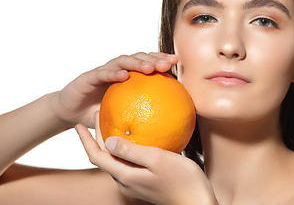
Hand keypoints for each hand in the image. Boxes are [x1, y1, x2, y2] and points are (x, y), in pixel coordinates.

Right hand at [50, 52, 177, 127]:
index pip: (146, 64)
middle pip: (138, 58)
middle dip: (154, 58)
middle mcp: (116, 70)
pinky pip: (102, 73)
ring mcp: (102, 71)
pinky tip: (124, 76)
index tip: (177, 63)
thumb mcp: (122, 116)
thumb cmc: (99, 115)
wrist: (70, 114)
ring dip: (137, 63)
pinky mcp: (88, 78)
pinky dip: (114, 73)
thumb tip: (166, 126)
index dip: (161, 60)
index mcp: (127, 76)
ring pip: (122, 61)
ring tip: (150, 67)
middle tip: (168, 63)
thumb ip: (140, 117)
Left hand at [75, 115, 217, 204]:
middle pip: (104, 158)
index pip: (97, 157)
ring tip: (111, 123)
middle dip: (97, 137)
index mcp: (126, 175)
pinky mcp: (144, 182)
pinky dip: (124, 149)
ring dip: (110, 142)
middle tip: (99, 115)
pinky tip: (134, 139)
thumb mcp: (157, 160)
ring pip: (115, 160)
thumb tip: (108, 141)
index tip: (78, 125)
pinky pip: (128, 163)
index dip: (86, 140)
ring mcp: (135, 183)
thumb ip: (132, 151)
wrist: (196, 202)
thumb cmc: (182, 181)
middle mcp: (126, 181)